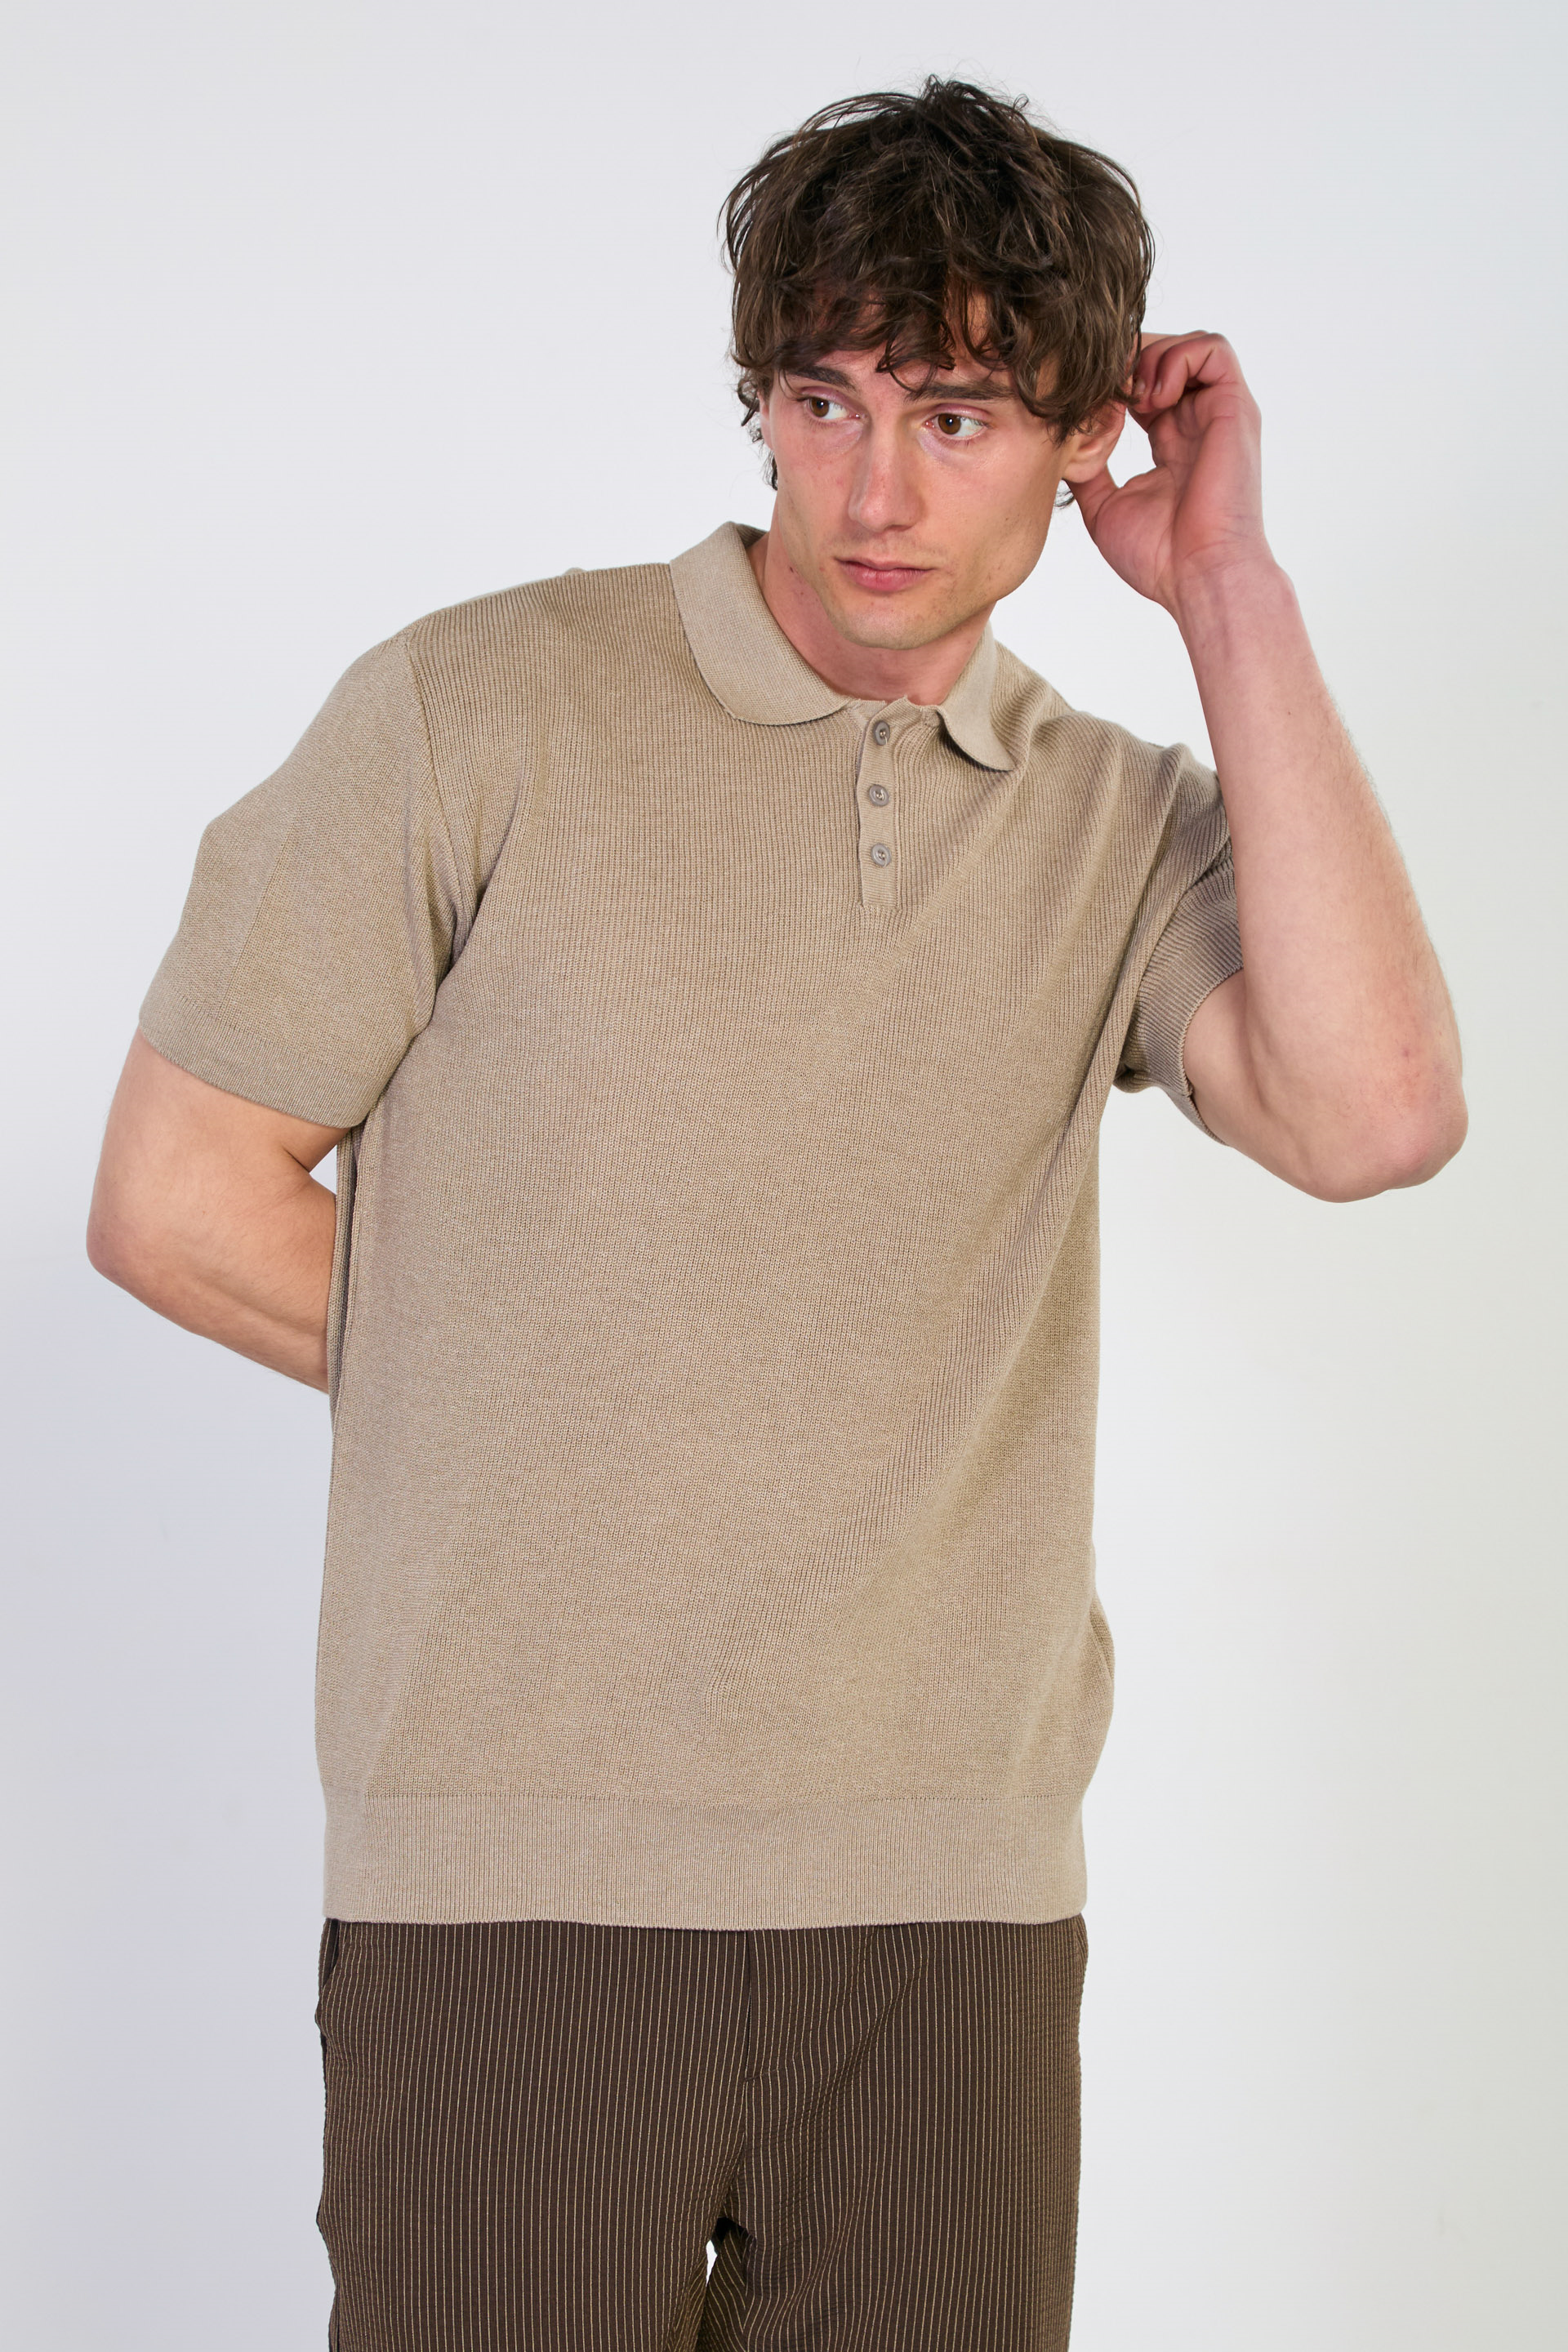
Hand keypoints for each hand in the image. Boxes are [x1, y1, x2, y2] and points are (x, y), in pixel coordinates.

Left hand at [1070, 332, 1271, 621]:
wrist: (1199, 576)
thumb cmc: (1160, 558)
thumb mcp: (1105, 508)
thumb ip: (1090, 471)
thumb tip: (1065, 444)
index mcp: (1171, 443)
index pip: (1143, 386)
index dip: (1113, 383)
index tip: (1086, 403)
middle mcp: (1197, 423)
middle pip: (1164, 357)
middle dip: (1127, 361)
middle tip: (1102, 389)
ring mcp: (1218, 413)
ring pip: (1189, 345)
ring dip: (1151, 357)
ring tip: (1132, 398)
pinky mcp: (1235, 408)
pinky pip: (1213, 349)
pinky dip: (1177, 358)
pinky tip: (1153, 398)